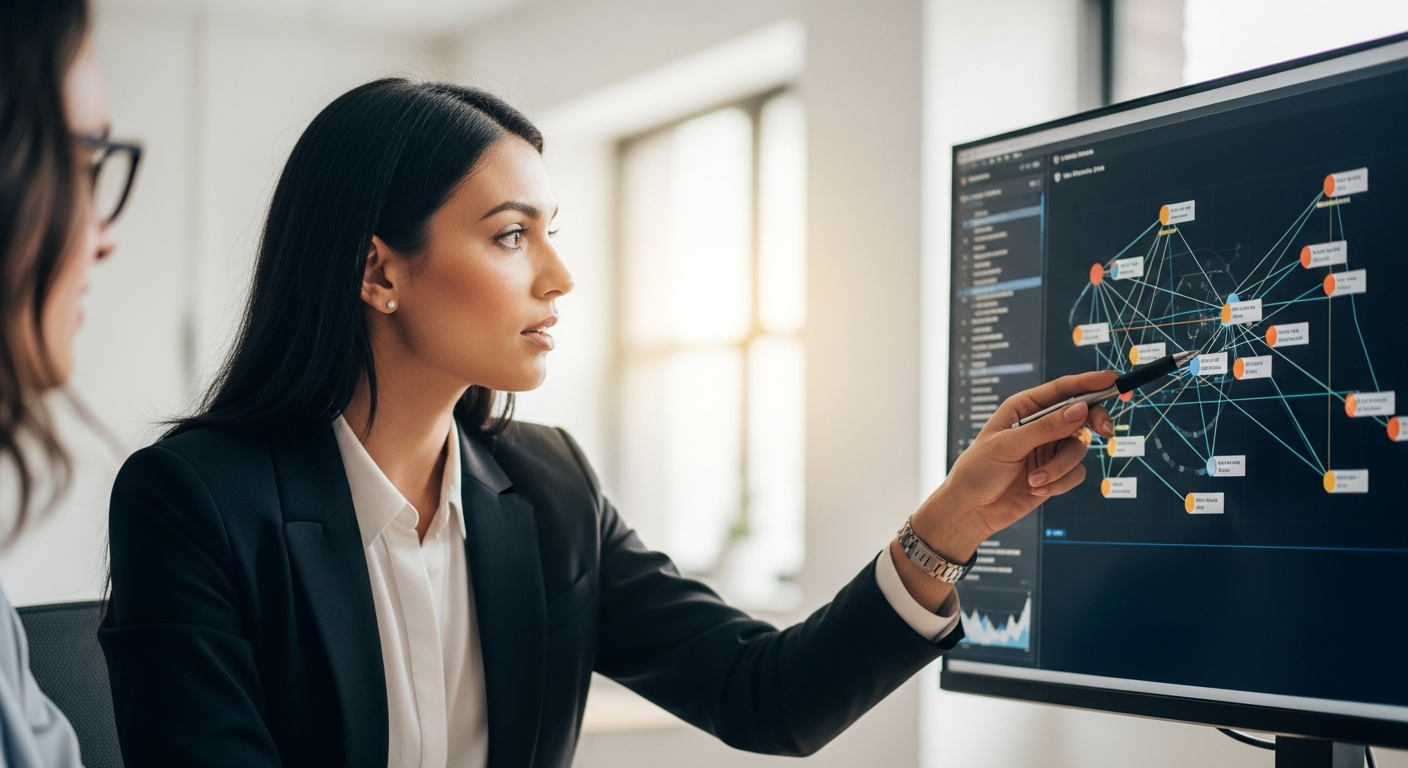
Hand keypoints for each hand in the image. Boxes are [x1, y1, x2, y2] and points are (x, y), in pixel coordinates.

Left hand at [911, 370, 1116, 562]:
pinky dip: (1059, 483)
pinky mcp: (1055, 473)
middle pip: (1082, 414)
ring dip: (1059, 468)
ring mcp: (1049, 449)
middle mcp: (1041, 425)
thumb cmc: (978, 470)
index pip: (1062, 389)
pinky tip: (1035, 489)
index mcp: (1024, 408)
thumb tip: (1081, 409)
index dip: (1089, 382)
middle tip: (1105, 432)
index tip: (1112, 380)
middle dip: (1094, 422)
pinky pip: (1075, 473)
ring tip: (1034, 480)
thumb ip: (1046, 428)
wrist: (971, 510)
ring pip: (1079, 449)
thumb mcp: (1008, 445)